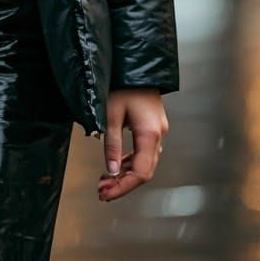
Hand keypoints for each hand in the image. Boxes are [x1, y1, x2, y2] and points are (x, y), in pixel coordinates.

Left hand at [97, 87, 167, 201]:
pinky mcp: (153, 127)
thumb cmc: (122, 85)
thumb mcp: (110, 114)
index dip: (123, 187)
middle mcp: (158, 135)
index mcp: (149, 134)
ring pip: (145, 163)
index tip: (105, 194)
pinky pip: (144, 152)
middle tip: (101, 191)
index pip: (140, 172)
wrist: (136, 65)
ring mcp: (158, 131)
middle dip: (122, 183)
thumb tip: (110, 171)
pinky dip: (130, 162)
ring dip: (125, 174)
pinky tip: (116, 166)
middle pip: (144, 171)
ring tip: (104, 181)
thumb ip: (111, 144)